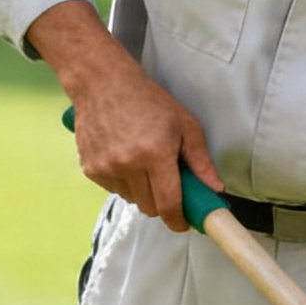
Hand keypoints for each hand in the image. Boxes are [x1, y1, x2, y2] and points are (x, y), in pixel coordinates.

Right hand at [26, 0, 221, 232]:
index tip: (184, 222)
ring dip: (142, 191)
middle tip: (166, 183)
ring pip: (133, 200)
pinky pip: (114, 190)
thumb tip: (215, 189)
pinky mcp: (90, 169)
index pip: (169, 205)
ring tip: (142, 164)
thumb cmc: (147, 100)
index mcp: (155, 155)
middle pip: (151, 208)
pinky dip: (123, 182)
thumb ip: (201, 161)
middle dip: (162, 203)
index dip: (179, 220)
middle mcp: (128, 165)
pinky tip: (124, 159)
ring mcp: (106, 168)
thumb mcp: (184, 125)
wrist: (101, 82)